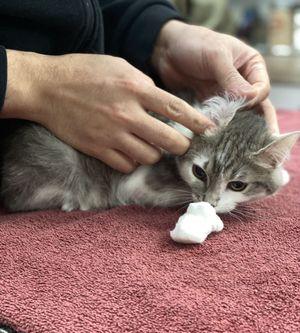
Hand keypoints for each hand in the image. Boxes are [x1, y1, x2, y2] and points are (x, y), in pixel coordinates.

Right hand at [2, 51, 213, 172]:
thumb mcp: (118, 67)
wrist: (47, 88)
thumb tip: (163, 106)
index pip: (176, 109)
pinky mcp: (99, 150)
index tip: (210, 130)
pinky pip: (127, 166)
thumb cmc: (84, 72)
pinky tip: (128, 151)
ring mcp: (113, 135)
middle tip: (179, 144)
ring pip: (150, 157)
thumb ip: (143, 86)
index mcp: (135, 88)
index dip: (198, 122)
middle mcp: (127, 114)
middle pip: (169, 141)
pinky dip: (132, 161)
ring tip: (148, 144)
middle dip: (181, 146)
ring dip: (155, 153)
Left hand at [152, 21, 278, 132]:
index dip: (255, 100)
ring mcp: (227, 96)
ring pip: (238, 117)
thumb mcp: (216, 56)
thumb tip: (251, 98)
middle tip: (258, 143)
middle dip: (256, 125)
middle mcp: (243, 83)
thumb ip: (232, 78)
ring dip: (237, 130)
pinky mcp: (212, 105)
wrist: (166, 50)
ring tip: (239, 147)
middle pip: (255, 108)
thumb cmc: (194, 43)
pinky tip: (219, 141)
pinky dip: (220, 129)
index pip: (262, 89)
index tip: (244, 105)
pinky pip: (219, 120)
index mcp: (251, 66)